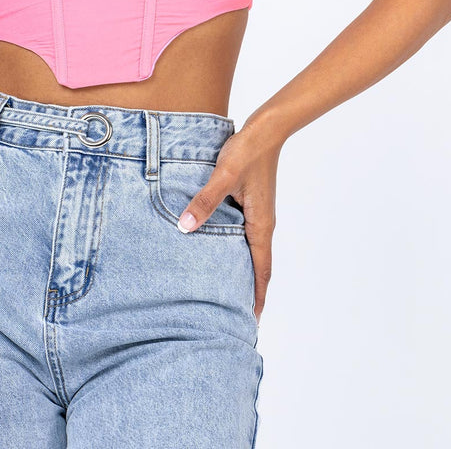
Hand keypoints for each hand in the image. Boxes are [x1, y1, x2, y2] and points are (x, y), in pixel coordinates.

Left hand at [176, 121, 281, 322]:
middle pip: (257, 265)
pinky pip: (244, 234)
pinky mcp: (250, 202)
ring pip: (250, 250)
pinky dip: (236, 249)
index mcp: (260, 224)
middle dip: (249, 290)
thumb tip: (186, 227)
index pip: (261, 270)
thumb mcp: (224, 176)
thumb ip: (205, 201)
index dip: (256, 296)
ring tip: (226, 288)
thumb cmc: (247, 151)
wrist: (265, 129)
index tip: (250, 321)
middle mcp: (262, 223)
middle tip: (234, 314)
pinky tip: (219, 248)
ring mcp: (257, 213)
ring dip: (242, 270)